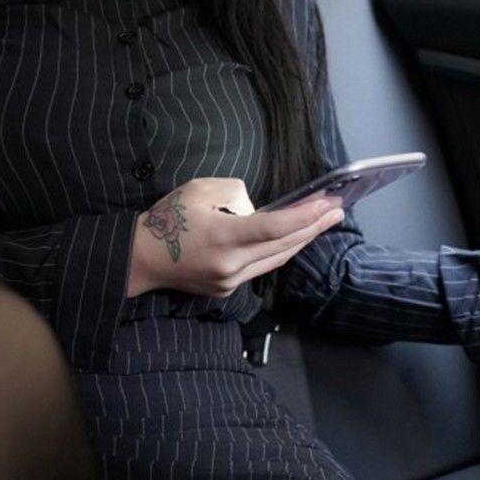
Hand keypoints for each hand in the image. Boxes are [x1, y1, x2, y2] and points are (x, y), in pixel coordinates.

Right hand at [127, 177, 344, 298]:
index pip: (275, 227)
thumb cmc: (166, 220)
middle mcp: (232, 264)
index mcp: (223, 237)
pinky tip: (292, 237)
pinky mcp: (227, 289)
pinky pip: (261, 267)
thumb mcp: (197, 190)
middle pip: (285, 245)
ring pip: (277, 259)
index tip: (328, 203)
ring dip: (302, 240)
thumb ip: (235, 194)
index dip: (305, 215)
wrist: (140, 259)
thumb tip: (258, 209)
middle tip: (338, 208)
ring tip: (324, 221)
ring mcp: (231, 281)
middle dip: (314, 225)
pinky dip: (279, 250)